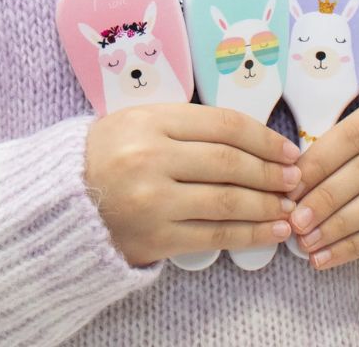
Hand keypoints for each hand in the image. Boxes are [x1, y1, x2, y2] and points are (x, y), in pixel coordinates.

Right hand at [84, 103, 301, 266]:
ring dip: (266, 205)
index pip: (223, 125)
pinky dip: (248, 234)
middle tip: (294, 178)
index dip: (263, 138)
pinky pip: (213, 236)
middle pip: (229, 163)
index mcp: (151, 121)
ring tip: (288, 205)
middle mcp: (151, 158)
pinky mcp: (155, 238)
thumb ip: (187, 123)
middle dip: (270, 172)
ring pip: (226, 201)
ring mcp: (153, 200)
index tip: (288, 149)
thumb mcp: (140, 120)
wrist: (64, 200)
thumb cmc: (109, 153)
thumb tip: (250, 139)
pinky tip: (270, 231)